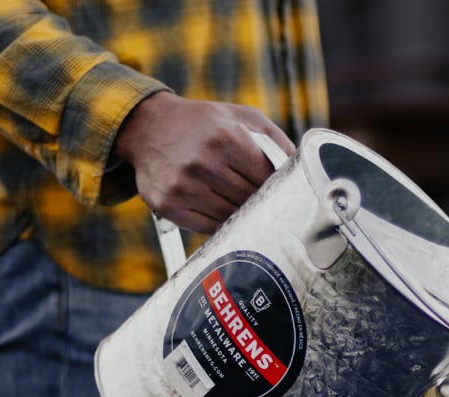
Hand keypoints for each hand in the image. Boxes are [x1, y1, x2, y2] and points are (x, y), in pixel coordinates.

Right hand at [113, 91, 293, 233]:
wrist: (147, 127)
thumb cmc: (203, 123)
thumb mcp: (241, 117)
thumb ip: (275, 139)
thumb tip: (302, 168)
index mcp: (226, 138)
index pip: (266, 178)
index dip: (276, 188)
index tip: (282, 192)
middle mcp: (204, 163)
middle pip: (250, 200)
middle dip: (261, 203)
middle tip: (268, 205)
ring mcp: (184, 187)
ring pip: (231, 216)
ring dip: (242, 215)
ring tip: (246, 208)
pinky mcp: (169, 205)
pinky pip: (208, 227)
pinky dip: (221, 224)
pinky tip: (225, 213)